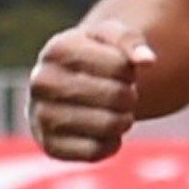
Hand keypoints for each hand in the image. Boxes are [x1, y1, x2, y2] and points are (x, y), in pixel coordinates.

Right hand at [28, 18, 156, 163]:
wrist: (63, 87)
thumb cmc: (93, 57)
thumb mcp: (109, 37)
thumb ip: (130, 40)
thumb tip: (147, 61)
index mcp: (57, 49)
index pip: (120, 66)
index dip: (130, 71)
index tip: (119, 70)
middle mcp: (42, 82)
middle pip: (116, 96)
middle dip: (129, 96)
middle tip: (122, 94)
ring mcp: (41, 116)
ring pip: (109, 126)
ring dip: (123, 120)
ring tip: (114, 111)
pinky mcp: (50, 146)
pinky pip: (97, 151)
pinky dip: (111, 143)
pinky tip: (104, 132)